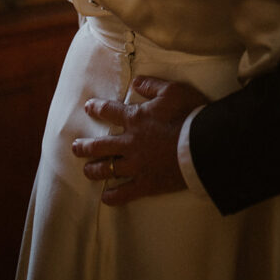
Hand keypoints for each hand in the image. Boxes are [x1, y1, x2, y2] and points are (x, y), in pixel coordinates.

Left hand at [71, 76, 208, 205]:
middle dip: (85, 146)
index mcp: (135, 118)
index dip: (97, 108)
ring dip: (94, 170)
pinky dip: (113, 196)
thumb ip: (152, 86)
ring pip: (107, 169)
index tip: (88, 107)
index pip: (109, 111)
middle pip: (100, 145)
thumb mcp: (172, 91)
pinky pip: (124, 192)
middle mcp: (130, 142)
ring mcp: (136, 165)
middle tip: (75, 147)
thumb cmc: (189, 114)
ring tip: (86, 171)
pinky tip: (106, 197)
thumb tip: (136, 82)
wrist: (203, 145)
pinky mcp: (146, 183)